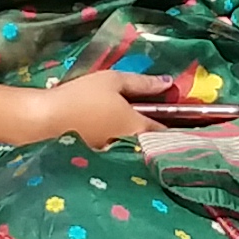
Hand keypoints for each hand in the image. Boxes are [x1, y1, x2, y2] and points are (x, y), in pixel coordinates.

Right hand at [0, 69, 178, 148]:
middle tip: (171, 137)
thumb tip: (168, 83)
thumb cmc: (82, 96)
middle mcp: (127, 145)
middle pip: (151, 146)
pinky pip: (116, 153)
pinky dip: (121, 148)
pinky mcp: (95, 157)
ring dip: (140, 147)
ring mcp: (111, 154)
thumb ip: (142, 84)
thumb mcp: (114, 81)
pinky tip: (116, 140)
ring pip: (133, 151)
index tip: (191, 131)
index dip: (179, 131)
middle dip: (162, 143)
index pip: (166, 133)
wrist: (46, 118)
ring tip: (145, 138)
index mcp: (136, 126)